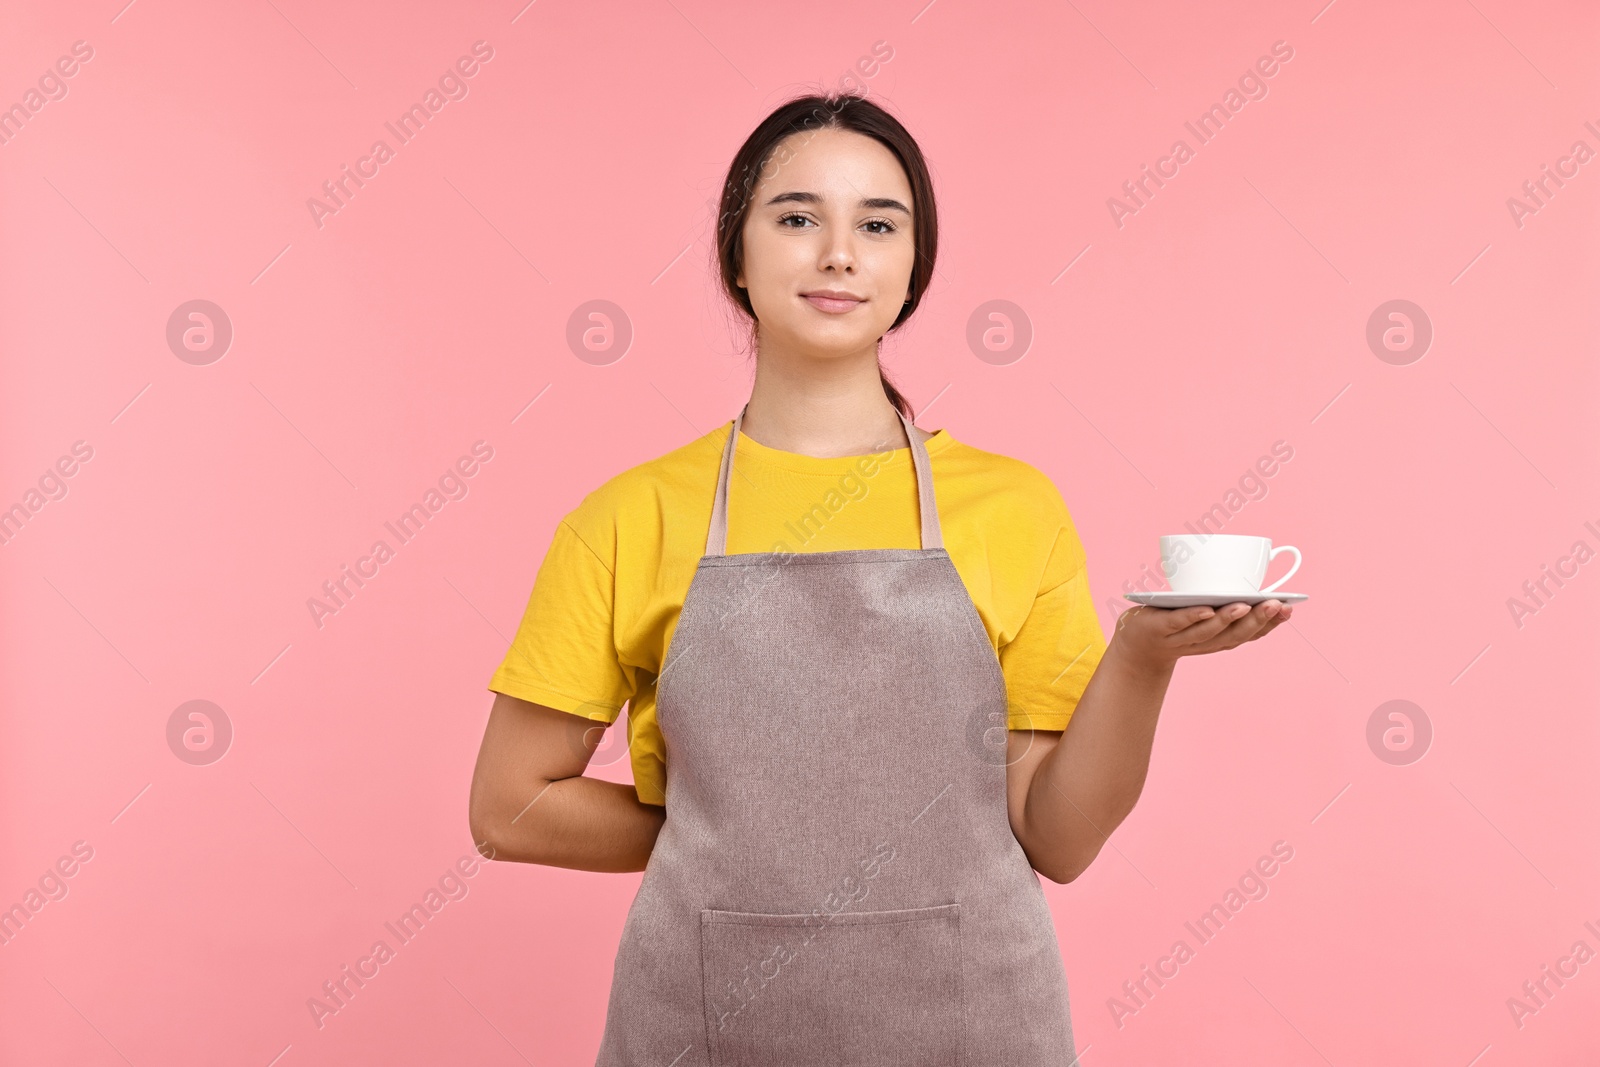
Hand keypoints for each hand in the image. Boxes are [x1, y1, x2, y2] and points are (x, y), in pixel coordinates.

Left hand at [1112, 599, 1292, 670]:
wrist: (1134, 647)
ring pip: (1208, 631)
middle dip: (1256, 619)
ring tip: (1244, 604)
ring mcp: (1180, 637)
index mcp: (1218, 639)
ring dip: (1228, 618)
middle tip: (1274, 603)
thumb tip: (1247, 579)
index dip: (1270, 624)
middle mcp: (1203, 642)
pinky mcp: (1159, 628)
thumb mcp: (1201, 617)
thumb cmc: (1172, 625)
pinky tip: (1206, 609)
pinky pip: (1178, 623)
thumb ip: (1222, 603)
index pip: (1249, 634)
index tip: (1289, 608)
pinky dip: (1193, 617)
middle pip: (1234, 635)